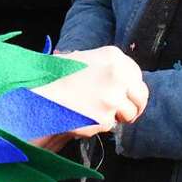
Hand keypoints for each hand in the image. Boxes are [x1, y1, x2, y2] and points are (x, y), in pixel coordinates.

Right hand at [32, 46, 148, 139]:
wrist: (41, 95)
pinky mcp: (106, 118)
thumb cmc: (58, 77)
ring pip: (129, 114)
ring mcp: (113, 97)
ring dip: (116, 116)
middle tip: (123, 113)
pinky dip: (100, 124)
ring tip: (96, 111)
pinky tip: (84, 115)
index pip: (137, 75)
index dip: (132, 88)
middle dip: (134, 106)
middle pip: (140, 95)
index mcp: (114, 56)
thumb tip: (123, 78)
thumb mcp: (84, 59)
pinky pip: (110, 125)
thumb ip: (106, 66)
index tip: (128, 96)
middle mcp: (118, 75)